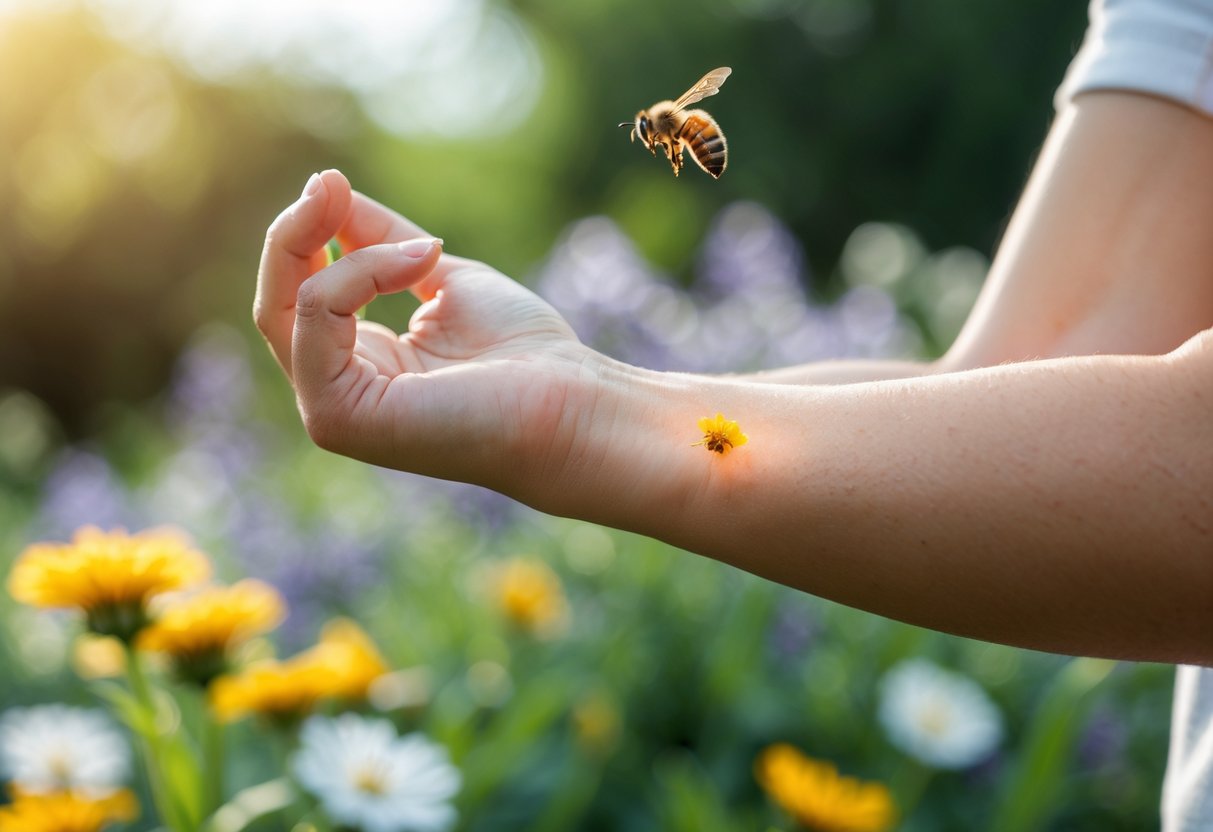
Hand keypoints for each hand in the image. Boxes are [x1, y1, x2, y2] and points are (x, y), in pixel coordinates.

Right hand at [253, 170, 597, 494]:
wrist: (572, 404)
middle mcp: (336, 391)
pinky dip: (358, 275)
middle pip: (276, 301)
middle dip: (295, 233)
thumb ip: (379, 240)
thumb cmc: (525, 352)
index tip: (331, 181)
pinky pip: (315, 317)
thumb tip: (325, 190)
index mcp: (361, 363)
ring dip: (346, 253)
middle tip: (326, 183)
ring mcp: (331, 412)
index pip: (301, 292)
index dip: (308, 232)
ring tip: (420, 248)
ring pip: (288, 306)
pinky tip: (418, 266)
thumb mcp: (441, 273)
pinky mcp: (337, 419)